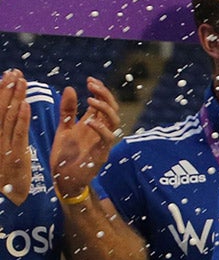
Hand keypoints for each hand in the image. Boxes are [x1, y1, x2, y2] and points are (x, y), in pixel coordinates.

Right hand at [0, 71, 31, 204]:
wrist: (3, 200)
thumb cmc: (4, 176)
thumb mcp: (3, 150)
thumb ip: (7, 131)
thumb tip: (12, 114)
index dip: (1, 91)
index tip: (7, 75)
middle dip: (7, 89)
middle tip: (15, 71)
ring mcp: (2, 145)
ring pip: (8, 118)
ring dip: (14, 98)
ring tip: (21, 81)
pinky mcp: (14, 155)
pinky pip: (17, 134)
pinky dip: (20, 119)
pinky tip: (25, 105)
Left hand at [49, 78, 119, 197]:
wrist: (63, 179)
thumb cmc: (65, 155)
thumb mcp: (64, 128)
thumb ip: (68, 110)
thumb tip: (71, 88)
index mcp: (93, 124)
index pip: (104, 103)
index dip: (100, 90)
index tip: (90, 80)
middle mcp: (101, 132)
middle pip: (113, 108)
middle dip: (105, 94)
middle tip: (91, 85)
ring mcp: (103, 143)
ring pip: (115, 121)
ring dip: (105, 108)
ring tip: (90, 99)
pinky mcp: (101, 154)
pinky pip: (107, 139)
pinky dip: (101, 128)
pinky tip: (89, 120)